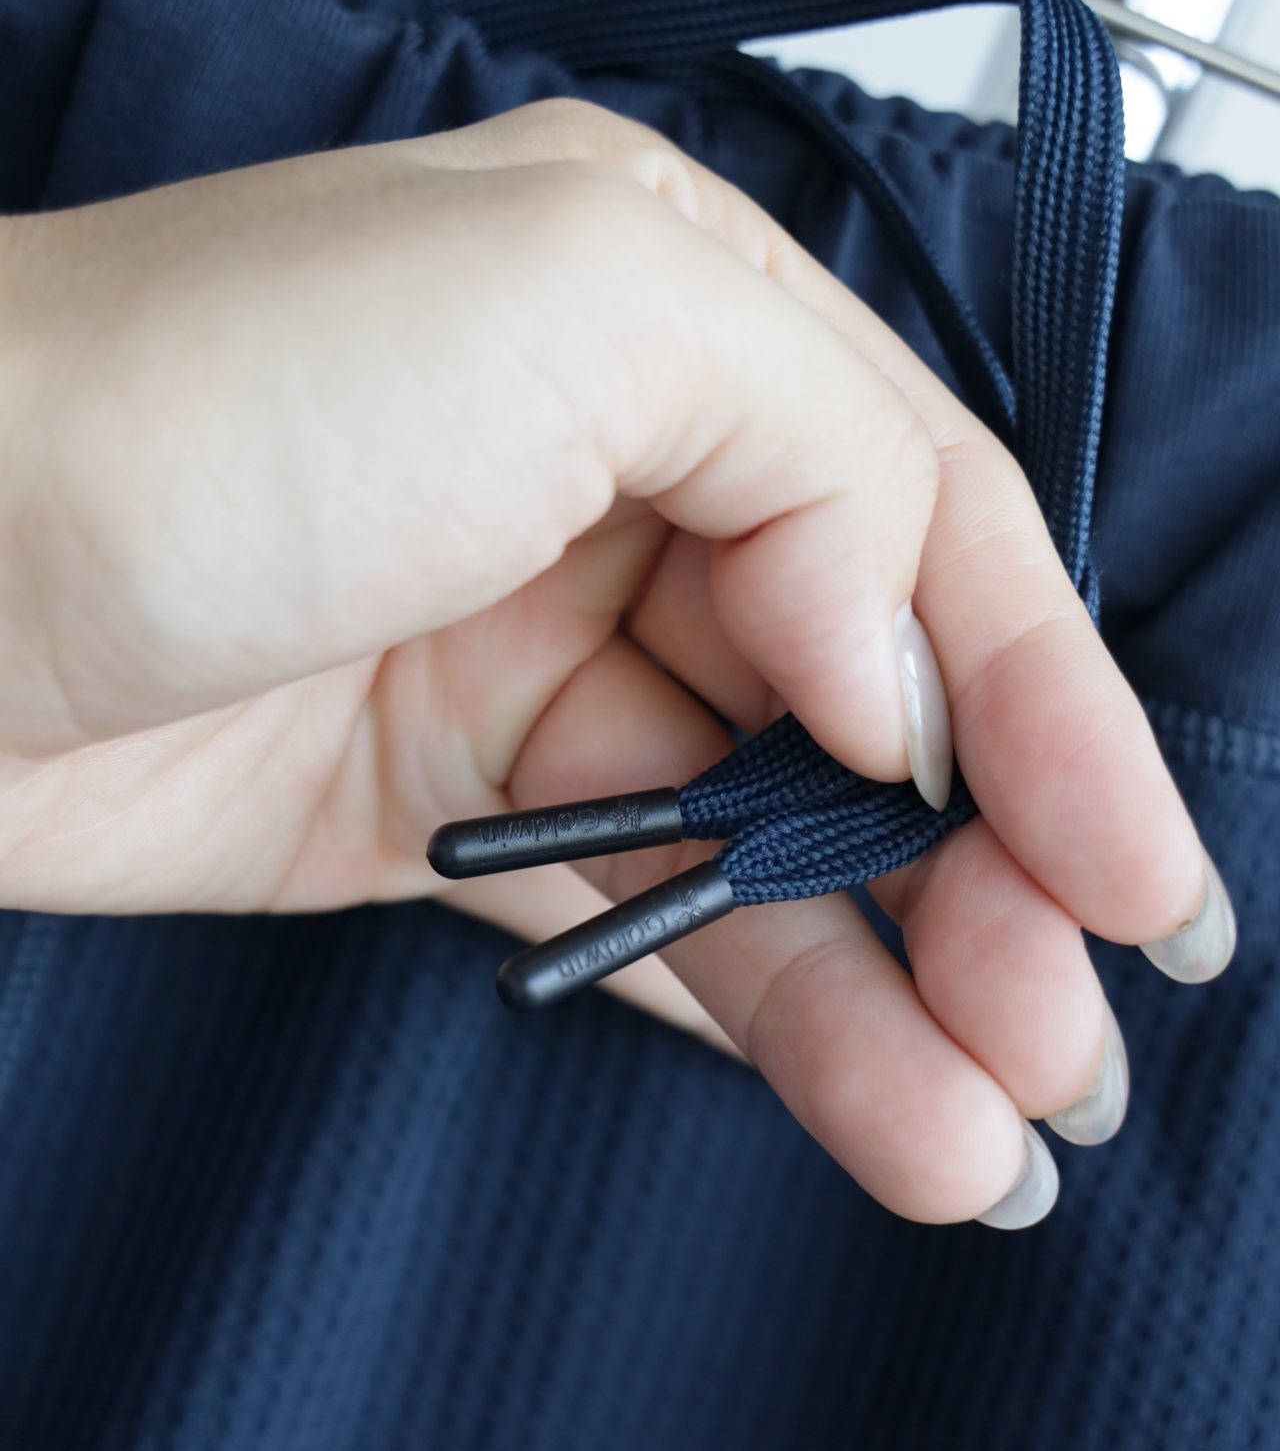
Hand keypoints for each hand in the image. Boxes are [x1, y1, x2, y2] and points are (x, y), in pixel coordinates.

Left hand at [0, 102, 1221, 1223]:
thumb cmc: (209, 400)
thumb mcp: (581, 302)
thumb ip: (818, 465)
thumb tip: (895, 691)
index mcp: (684, 326)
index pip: (936, 534)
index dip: (1054, 721)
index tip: (1135, 895)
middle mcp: (632, 489)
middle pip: (878, 715)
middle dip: (992, 894)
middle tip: (1073, 1059)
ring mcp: (540, 665)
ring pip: (778, 853)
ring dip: (896, 1001)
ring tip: (992, 1148)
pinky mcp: (458, 817)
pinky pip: (660, 926)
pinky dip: (766, 1019)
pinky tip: (878, 1111)